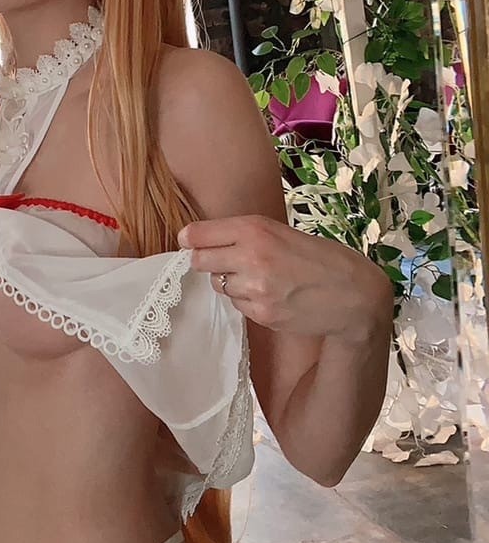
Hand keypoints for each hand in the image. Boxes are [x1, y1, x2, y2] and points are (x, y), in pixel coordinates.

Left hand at [177, 214, 394, 342]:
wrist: (354, 295)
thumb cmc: (321, 258)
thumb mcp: (282, 233)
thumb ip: (244, 235)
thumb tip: (199, 239)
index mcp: (256, 229)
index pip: (199, 234)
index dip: (191, 239)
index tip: (189, 241)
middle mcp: (251, 257)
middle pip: (200, 261)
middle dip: (207, 262)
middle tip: (224, 262)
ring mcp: (255, 288)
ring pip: (219, 285)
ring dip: (231, 282)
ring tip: (261, 279)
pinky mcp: (261, 313)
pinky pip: (237, 305)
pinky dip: (247, 301)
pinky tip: (272, 295)